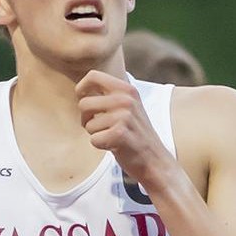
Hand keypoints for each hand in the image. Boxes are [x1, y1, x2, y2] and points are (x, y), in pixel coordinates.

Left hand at [75, 70, 171, 185]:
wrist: (155, 160)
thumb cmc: (135, 134)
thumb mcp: (128, 107)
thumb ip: (110, 95)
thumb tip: (81, 89)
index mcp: (127, 89)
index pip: (93, 76)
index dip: (81, 88)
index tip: (82, 99)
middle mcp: (126, 100)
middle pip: (84, 103)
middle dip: (85, 118)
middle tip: (98, 126)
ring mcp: (124, 116)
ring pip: (88, 124)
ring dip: (95, 134)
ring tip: (112, 136)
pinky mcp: (120, 134)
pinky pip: (94, 139)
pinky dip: (100, 145)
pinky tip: (114, 146)